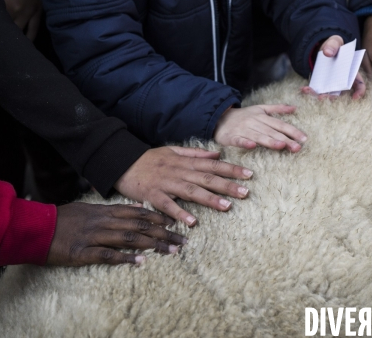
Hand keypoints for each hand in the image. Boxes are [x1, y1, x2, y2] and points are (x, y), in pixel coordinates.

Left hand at [0, 0, 42, 40]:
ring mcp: (28, 14)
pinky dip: (29, 38)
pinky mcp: (37, 16)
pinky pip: (33, 31)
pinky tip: (25, 45)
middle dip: (3, 32)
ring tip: (10, 44)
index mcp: (5, 0)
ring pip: (19, 32)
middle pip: (7, 27)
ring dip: (15, 38)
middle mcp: (17, 9)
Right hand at [46, 202, 185, 265]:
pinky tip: (141, 261)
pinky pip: (107, 254)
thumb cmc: (65, 219)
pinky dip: (125, 257)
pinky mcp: (83, 252)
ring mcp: (94, 236)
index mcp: (106, 211)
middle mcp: (104, 221)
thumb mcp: (91, 208)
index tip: (176, 223)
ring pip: (129, 238)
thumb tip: (138, 207)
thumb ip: (115, 208)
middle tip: (182, 240)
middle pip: (140, 226)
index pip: (139, 213)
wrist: (37, 228)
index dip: (159, 218)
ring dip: (153, 245)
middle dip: (164, 233)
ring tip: (171, 250)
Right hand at [115, 147, 252, 226]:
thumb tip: (217, 154)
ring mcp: (166, 184)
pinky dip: (179, 213)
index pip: (213, 165)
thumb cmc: (150, 158)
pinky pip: (168, 205)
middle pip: (206, 178)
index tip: (249, 174)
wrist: (122, 162)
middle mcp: (179, 172)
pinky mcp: (153, 195)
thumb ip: (196, 153)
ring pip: (191, 191)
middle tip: (245, 192)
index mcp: (185, 162)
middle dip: (227, 185)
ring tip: (226, 207)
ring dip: (210, 199)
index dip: (231, 169)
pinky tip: (192, 222)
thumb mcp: (174, 150)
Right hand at [214, 105, 306, 151]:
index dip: (292, 131)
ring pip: (258, 136)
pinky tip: (253, 146)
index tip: (304, 139)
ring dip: (270, 141)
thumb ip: (277, 108)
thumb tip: (294, 108)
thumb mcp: (260, 109)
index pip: (280, 124)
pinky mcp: (232, 137)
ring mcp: (243, 130)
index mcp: (262, 116)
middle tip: (297, 147)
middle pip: (272, 132)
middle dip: (285, 139)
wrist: (219, 118)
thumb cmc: (244, 116)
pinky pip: (239, 140)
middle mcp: (254, 122)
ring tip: (281, 146)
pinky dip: (246, 143)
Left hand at [300, 35, 366, 99]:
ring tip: (311, 93)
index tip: (355, 97)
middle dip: (332, 97)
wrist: (323, 49)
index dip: (359, 91)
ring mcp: (333, 84)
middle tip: (323, 97)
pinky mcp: (323, 84)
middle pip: (341, 93)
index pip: (359, 84)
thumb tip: (327, 52)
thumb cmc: (334, 46)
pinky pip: (318, 90)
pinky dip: (311, 91)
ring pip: (329, 94)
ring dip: (321, 96)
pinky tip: (304, 89)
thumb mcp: (335, 42)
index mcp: (351, 71)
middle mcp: (343, 81)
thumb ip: (333, 45)